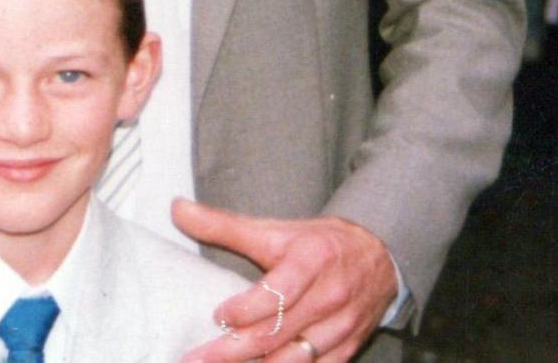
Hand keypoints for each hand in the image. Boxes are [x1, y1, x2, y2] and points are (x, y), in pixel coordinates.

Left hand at [173, 199, 397, 362]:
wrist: (380, 257)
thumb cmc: (319, 244)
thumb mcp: (275, 230)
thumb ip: (223, 224)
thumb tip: (176, 209)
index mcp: (310, 262)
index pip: (276, 294)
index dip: (244, 310)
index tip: (218, 315)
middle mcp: (329, 297)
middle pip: (277, 333)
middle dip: (232, 351)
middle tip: (194, 359)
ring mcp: (341, 327)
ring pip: (294, 360)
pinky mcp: (348, 349)